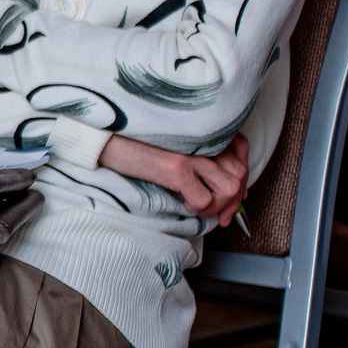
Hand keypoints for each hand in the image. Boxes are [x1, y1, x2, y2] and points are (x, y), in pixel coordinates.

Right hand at [100, 132, 250, 225]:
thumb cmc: (134, 143)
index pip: (241, 151)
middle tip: (221, 217)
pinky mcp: (177, 168)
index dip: (242, 178)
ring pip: (229, 189)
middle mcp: (202, 139)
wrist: (104, 137)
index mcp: (203, 130)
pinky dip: (197, 208)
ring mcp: (192, 154)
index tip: (236, 198)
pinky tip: (182, 202)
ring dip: (217, 206)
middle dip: (234, 201)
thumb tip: (224, 186)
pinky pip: (204, 200)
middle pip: (240, 174)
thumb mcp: (174, 144)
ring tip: (196, 205)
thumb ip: (199, 155)